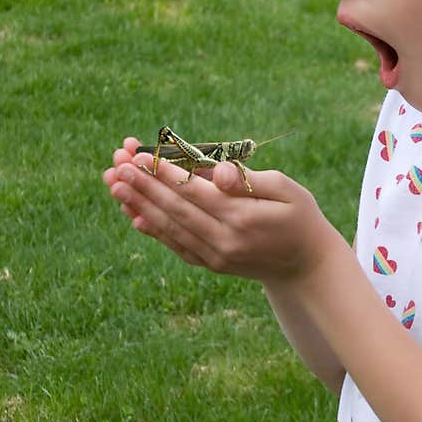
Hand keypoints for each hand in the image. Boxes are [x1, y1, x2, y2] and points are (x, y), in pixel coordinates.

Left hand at [103, 138, 340, 283]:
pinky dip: (154, 230)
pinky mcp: (212, 264)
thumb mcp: (288, 190)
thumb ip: (249, 180)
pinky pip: (176, 245)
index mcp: (243, 217)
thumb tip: (216, 173)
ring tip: (114, 186)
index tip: (137, 156)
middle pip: (175, 209)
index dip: (162, 173)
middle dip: (142, 186)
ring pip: (170, 228)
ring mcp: (215, 256)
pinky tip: (134, 214)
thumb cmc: (300, 217)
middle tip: (115, 166)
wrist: (306, 266)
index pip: (193, 191)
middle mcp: (224, 240)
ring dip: (139, 206)